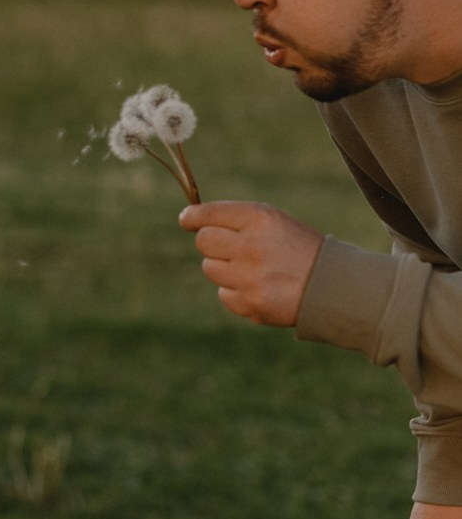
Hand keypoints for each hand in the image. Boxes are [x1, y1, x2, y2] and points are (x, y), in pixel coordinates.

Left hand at [178, 200, 322, 325]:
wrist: (331, 285)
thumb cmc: (297, 247)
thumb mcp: (273, 221)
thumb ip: (235, 219)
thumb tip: (189, 220)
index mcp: (260, 219)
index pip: (209, 214)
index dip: (192, 217)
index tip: (187, 219)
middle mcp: (252, 246)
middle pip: (204, 241)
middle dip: (211, 242)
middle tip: (230, 247)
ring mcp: (250, 277)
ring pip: (210, 268)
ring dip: (224, 268)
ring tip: (252, 269)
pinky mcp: (251, 304)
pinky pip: (223, 294)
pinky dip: (236, 292)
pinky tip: (259, 287)